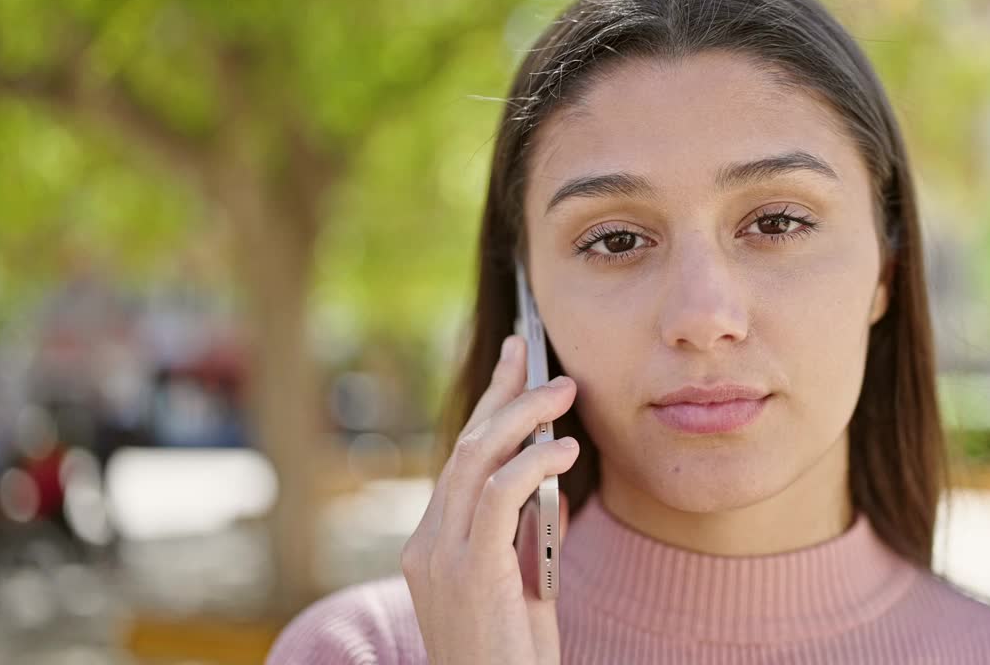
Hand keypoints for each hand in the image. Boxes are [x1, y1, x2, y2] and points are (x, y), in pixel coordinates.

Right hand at [402, 334, 577, 664]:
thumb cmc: (513, 656)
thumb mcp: (522, 586)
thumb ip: (527, 534)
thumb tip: (551, 486)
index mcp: (433, 545)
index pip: (460, 460)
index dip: (488, 406)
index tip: (514, 365)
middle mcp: (427, 544)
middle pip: (464, 446)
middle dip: (502, 392)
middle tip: (535, 355)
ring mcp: (440, 557)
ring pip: (475, 458)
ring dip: (523, 415)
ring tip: (563, 391)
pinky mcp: (468, 570)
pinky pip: (498, 493)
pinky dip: (532, 461)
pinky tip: (563, 448)